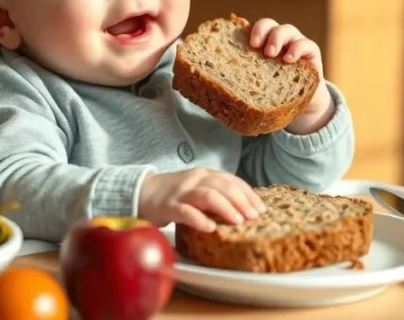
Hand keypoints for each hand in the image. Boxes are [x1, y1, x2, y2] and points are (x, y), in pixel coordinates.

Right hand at [138, 168, 266, 231]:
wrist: (141, 192)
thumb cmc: (174, 195)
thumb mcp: (198, 189)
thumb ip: (217, 194)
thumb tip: (245, 209)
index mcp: (205, 175)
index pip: (231, 180)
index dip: (248, 193)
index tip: (262, 208)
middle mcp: (195, 179)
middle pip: (222, 185)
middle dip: (242, 200)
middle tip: (255, 216)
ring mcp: (181, 192)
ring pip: (207, 195)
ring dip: (225, 207)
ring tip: (238, 221)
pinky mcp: (169, 206)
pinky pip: (185, 211)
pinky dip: (199, 219)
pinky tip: (210, 228)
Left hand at [248, 18, 334, 133]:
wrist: (303, 101)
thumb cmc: (275, 89)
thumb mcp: (258, 82)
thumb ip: (244, 74)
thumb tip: (216, 82)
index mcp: (262, 42)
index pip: (252, 28)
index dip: (245, 29)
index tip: (241, 41)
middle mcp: (278, 38)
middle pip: (269, 24)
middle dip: (260, 31)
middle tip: (254, 46)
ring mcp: (295, 41)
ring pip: (287, 29)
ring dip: (276, 39)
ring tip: (270, 54)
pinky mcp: (311, 50)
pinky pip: (305, 44)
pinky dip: (296, 49)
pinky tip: (288, 60)